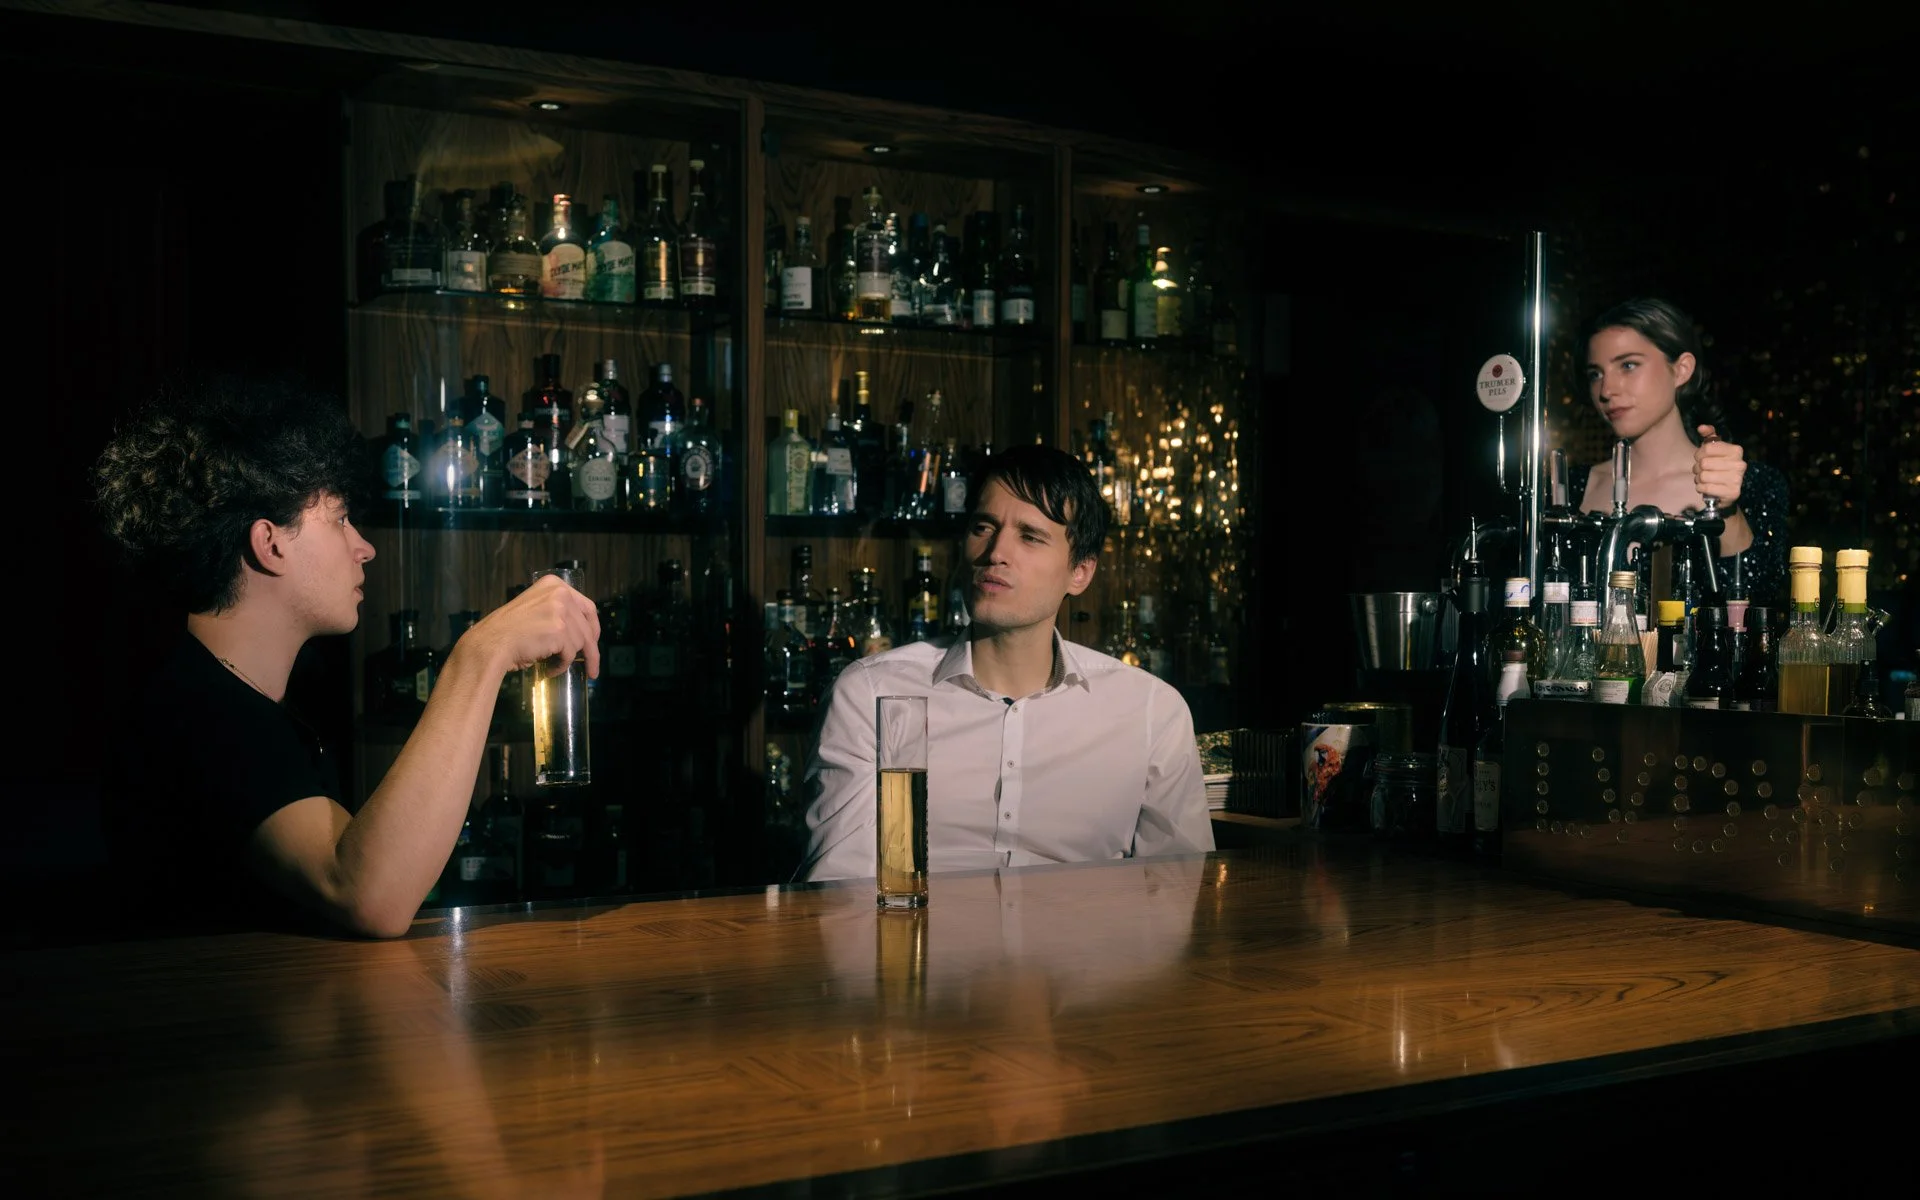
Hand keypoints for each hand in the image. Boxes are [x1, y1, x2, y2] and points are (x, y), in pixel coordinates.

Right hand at [472, 573, 602, 679]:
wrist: (490, 643)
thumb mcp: (535, 609)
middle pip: (587, 627)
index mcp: (554, 584)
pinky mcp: (559, 630)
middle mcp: (560, 593)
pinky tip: (550, 670)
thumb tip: (581, 631)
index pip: (587, 607)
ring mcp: (560, 610)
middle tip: (592, 668)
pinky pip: (569, 654)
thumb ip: (557, 611)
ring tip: (553, 666)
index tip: (594, 641)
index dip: (593, 627)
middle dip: (590, 650)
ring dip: (568, 659)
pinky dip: (561, 666)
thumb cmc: (508, 631)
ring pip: (580, 643)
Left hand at [1693, 424, 1747, 507]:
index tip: (1701, 458)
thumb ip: (1709, 436)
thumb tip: (1701, 427)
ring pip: (1703, 476)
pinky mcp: (1732, 492)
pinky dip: (1701, 488)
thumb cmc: (1719, 465)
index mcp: (1736, 450)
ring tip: (1703, 479)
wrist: (1728, 489)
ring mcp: (1737, 479)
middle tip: (1701, 470)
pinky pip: (1706, 488)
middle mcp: (1739, 464)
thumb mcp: (1716, 449)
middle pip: (1704, 463)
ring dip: (1698, 479)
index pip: (1706, 448)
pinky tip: (1706, 487)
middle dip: (1697, 468)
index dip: (1699, 454)